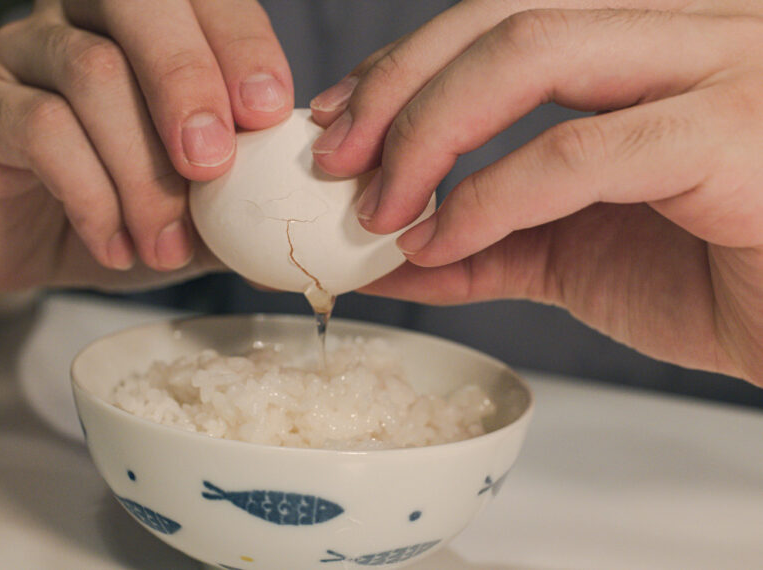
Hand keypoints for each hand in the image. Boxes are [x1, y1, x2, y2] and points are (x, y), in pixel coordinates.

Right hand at [0, 0, 291, 290]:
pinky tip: (115, 245)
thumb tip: (294, 243)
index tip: (270, 113)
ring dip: (142, 170)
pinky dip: (92, 196)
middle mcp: (82, 20)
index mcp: (147, 25)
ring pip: (93, 72)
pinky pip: (41, 129)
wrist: (15, 241)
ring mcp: (24, 55)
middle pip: (140, 4)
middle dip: (188, 81)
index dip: (242, 44)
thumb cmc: (114, 208)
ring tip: (166, 245)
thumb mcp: (190, 211)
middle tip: (213, 163)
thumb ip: (241, 208)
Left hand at [308, 0, 762, 384]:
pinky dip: (489, 197)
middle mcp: (684, 24)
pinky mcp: (729, 131)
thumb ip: (481, 240)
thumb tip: (384, 254)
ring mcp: (717, 62)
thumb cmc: (720, 277)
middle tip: (334, 160)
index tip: (335, 119)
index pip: (500, 16)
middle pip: (504, 16)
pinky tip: (441, 239)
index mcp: (645, 38)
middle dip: (398, 88)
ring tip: (377, 207)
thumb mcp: (572, 251)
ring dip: (430, 131)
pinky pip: (576, 151)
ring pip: (533, 52)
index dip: (403, 62)